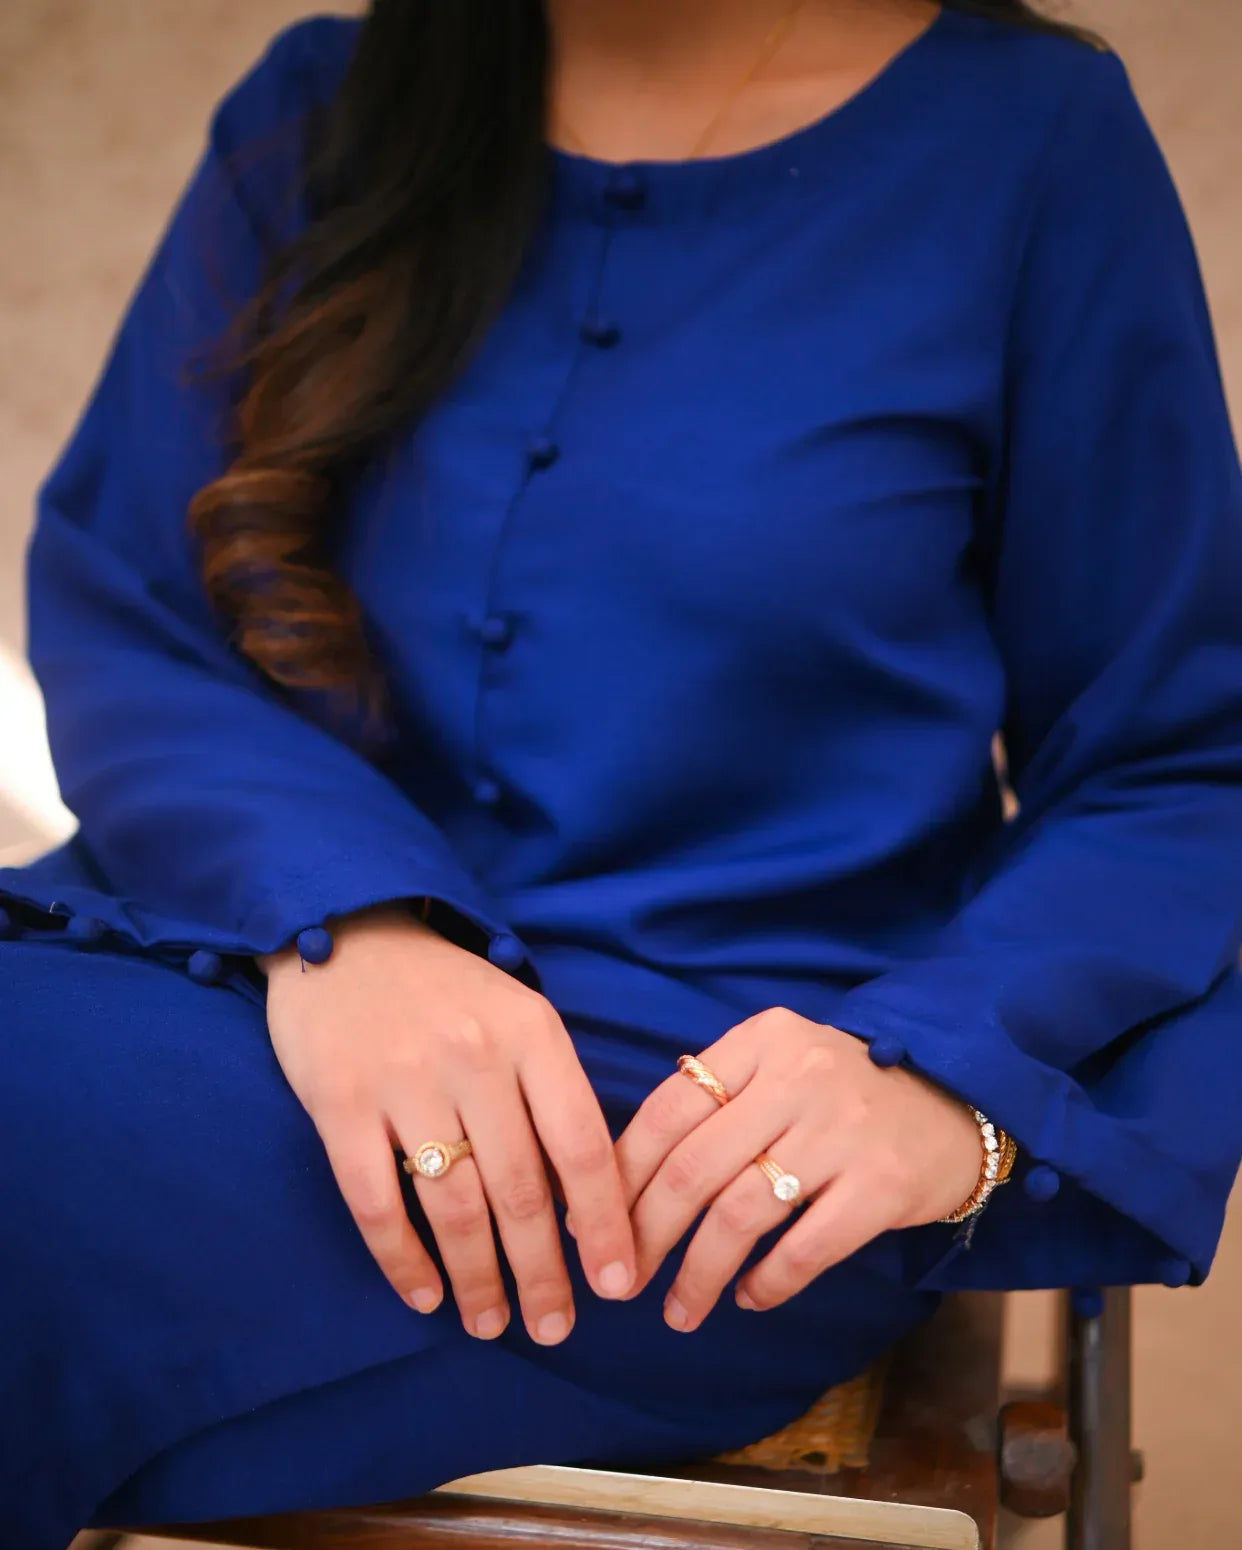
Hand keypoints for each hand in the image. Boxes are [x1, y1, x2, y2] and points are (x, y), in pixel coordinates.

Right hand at [262, 907, 634, 1343]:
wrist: (345, 928)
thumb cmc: (447, 988)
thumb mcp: (516, 1016)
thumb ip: (549, 1091)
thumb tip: (584, 1199)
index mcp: (532, 1033)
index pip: (582, 1144)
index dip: (604, 1223)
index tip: (619, 1285)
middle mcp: (474, 1057)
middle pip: (522, 1189)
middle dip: (544, 1272)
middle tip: (553, 1328)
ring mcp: (404, 1079)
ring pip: (455, 1205)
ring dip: (477, 1278)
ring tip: (491, 1323)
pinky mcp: (338, 1101)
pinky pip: (377, 1200)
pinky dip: (403, 1259)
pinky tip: (425, 1294)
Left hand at [614, 1007, 980, 1330]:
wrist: (959, 1100)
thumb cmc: (846, 1091)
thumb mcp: (781, 1064)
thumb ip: (718, 1097)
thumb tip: (623, 1173)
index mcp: (763, 1040)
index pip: (669, 1109)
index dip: (622, 1173)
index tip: (592, 1221)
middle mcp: (799, 1076)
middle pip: (693, 1167)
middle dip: (646, 1233)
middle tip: (622, 1280)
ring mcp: (843, 1131)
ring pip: (740, 1214)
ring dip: (699, 1273)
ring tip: (678, 1310)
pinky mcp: (882, 1185)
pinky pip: (804, 1249)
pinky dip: (767, 1284)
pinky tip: (749, 1298)